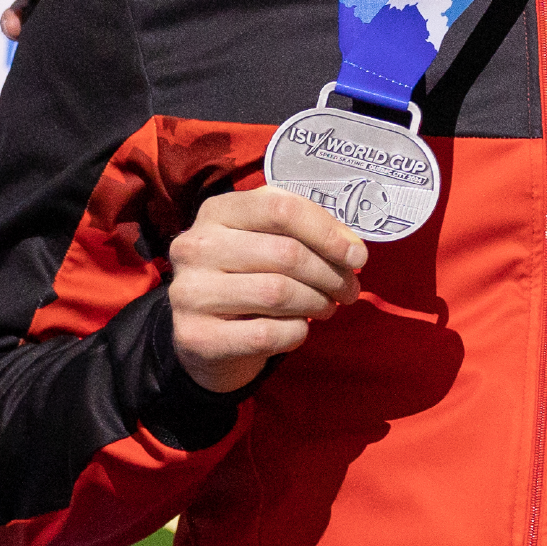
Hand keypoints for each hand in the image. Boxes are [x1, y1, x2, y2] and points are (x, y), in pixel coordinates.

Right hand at [166, 187, 366, 394]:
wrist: (207, 337)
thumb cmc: (250, 277)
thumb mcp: (270, 242)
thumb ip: (309, 235)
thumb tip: (353, 250)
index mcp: (217, 212)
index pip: (281, 208)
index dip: (327, 233)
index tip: (357, 256)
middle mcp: (194, 247)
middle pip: (286, 254)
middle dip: (331, 275)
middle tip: (349, 290)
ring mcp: (190, 292)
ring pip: (278, 293)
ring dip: (317, 303)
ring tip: (326, 307)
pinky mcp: (196, 336)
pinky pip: (267, 334)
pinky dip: (295, 333)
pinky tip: (297, 328)